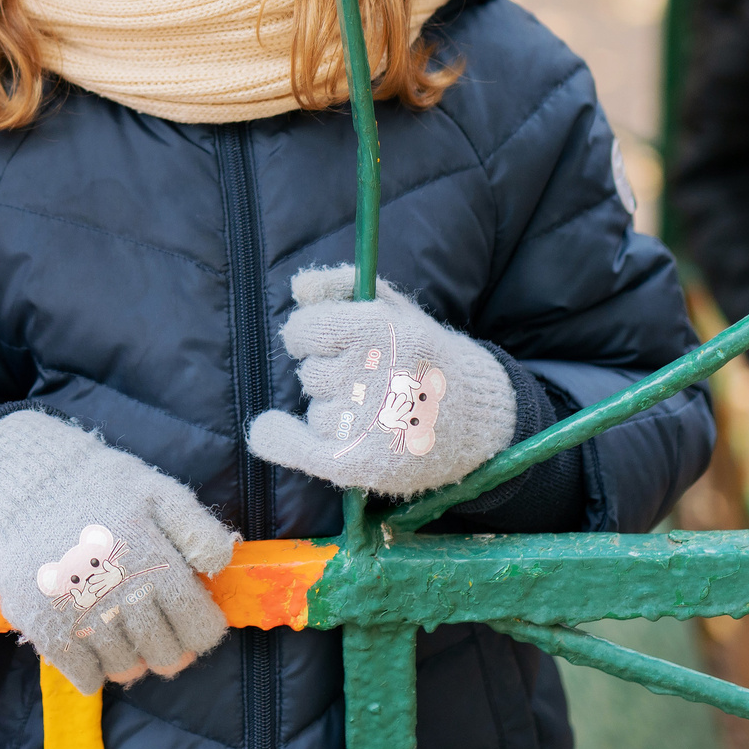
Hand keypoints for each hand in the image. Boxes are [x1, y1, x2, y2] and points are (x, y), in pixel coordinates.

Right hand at [0, 411, 238, 694]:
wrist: (22, 486)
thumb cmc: (97, 488)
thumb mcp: (155, 490)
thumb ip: (195, 527)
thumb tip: (221, 564)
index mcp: (155, 563)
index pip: (200, 629)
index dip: (202, 631)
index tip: (191, 622)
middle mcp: (121, 594)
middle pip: (166, 655)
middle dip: (170, 649)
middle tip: (158, 631)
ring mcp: (82, 615)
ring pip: (127, 669)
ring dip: (132, 659)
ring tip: (123, 632)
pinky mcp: (46, 628)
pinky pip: (86, 677)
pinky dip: (95, 671)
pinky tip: (92, 644)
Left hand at [245, 265, 516, 497]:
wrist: (480, 417)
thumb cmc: (427, 355)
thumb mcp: (395, 309)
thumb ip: (343, 287)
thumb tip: (297, 286)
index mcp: (382, 331)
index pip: (304, 330)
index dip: (306, 335)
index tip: (319, 341)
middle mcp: (374, 374)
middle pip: (310, 374)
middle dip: (329, 375)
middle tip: (369, 382)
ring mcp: (369, 423)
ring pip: (316, 413)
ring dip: (335, 412)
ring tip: (377, 413)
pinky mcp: (364, 461)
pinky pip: (300, 448)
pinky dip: (278, 439)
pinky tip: (267, 430)